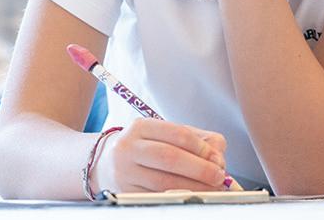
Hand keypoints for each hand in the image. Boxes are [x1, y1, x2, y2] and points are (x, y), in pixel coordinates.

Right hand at [90, 118, 228, 192]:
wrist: (104, 164)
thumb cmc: (145, 147)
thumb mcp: (164, 134)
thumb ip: (195, 138)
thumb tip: (218, 153)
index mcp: (141, 127)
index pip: (177, 134)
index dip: (201, 147)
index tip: (218, 158)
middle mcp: (128, 147)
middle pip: (170, 158)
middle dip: (199, 169)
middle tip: (219, 176)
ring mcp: (123, 172)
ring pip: (163, 182)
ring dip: (193, 186)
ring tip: (211, 188)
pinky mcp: (124, 193)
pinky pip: (155, 196)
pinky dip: (178, 196)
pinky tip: (192, 195)